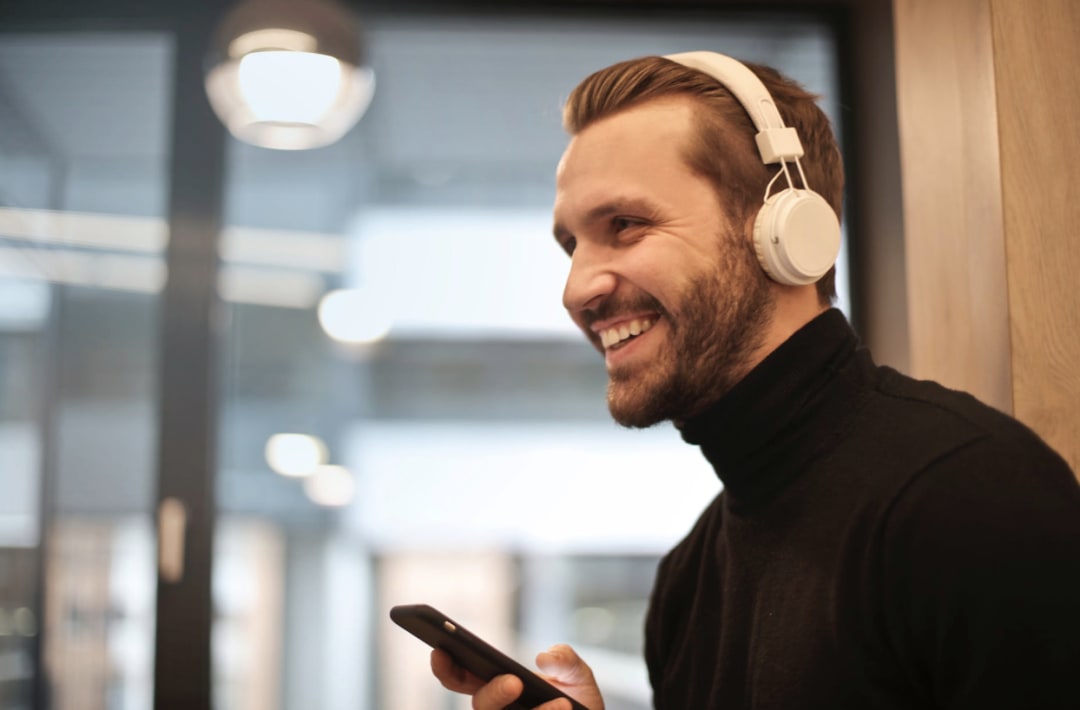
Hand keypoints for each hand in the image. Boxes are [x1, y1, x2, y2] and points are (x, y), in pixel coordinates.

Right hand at [430, 644, 604, 709]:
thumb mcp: (578, 675)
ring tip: (561, 702)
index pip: (462, 679)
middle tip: (514, 681)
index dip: (447, 668)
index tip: (439, 650)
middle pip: (481, 707)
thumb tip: (543, 658)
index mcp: (498, 688)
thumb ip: (565, 659)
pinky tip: (564, 708)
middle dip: (493, 693)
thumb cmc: (578, 704)